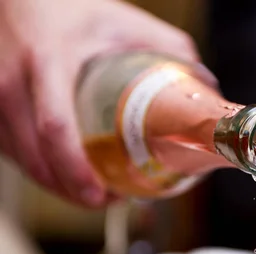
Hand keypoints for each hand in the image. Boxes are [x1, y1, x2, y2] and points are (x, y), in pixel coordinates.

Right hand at [0, 0, 216, 206]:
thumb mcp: (121, 21)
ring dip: (57, 186)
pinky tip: (66, 176)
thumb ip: (167, 47)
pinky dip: (40, 170)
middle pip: (36, 158)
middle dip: (72, 191)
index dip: (77, 170)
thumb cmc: (70, 8)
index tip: (103, 194)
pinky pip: (11, 152)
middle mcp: (10, 83)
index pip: (55, 128)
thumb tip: (205, 85)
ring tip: (94, 194)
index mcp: (46, 62)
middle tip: (108, 202)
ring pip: (22, 162)